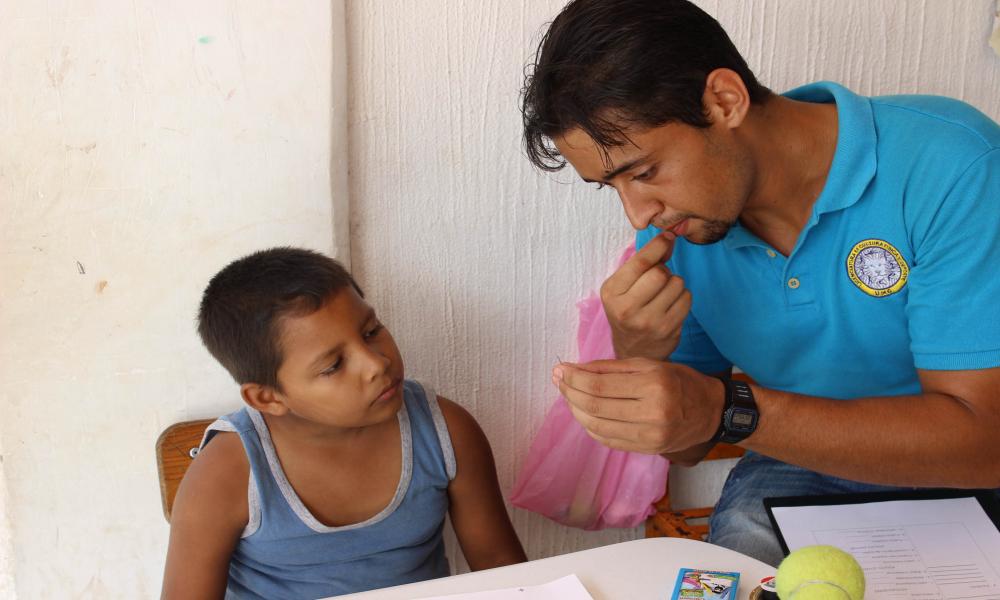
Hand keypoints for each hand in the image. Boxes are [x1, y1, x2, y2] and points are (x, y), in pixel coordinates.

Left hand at [552, 358, 723, 454]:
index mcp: (654, 384)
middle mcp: (652, 413)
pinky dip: (590, 427)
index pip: (600, 385)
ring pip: (598, 426)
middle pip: (595, 407)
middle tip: (559, 381)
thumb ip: (610, 367)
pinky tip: (584, 414)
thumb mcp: (649, 364)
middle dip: (570, 393)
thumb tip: (574, 369)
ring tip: (569, 396)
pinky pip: (608, 440)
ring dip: (576, 411)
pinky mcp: (647, 450)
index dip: (574, 378)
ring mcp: (650, 436)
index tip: (560, 370)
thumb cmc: (678, 381)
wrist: (710, 412)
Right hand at [601, 233, 690, 360]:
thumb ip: (643, 262)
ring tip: (664, 294)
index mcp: (611, 292)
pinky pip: (686, 299)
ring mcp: (648, 322)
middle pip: (660, 273)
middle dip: (664, 271)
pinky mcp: (667, 330)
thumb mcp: (624, 286)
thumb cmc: (629, 311)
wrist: (633, 351)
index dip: (657, 245)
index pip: (640, 262)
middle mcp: (626, 309)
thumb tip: (669, 238)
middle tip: (659, 279)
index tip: (668, 236)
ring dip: (675, 284)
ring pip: (676, 284)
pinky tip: (672, 305)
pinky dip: (683, 296)